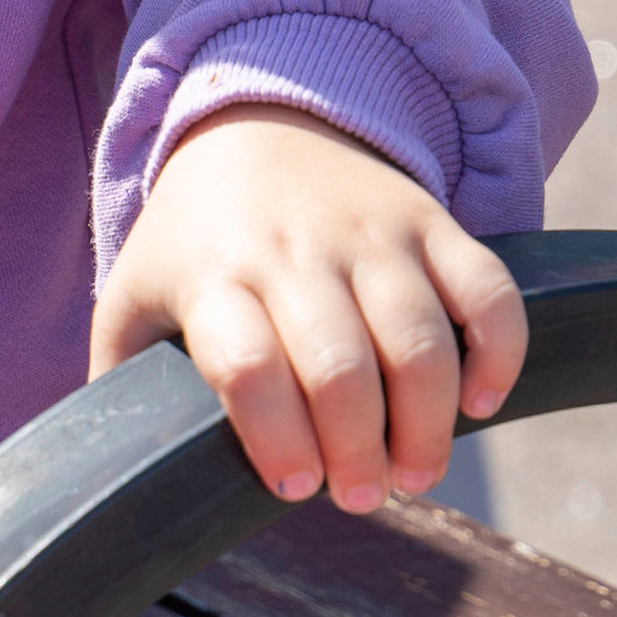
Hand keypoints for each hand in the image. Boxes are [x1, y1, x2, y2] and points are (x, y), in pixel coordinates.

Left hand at [88, 104, 525, 511]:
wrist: (258, 121)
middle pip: (340, 367)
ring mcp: (369, 234)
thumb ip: (120, 376)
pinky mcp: (431, 222)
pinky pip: (488, 291)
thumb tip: (117, 468)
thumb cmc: (195, 240)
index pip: (247, 366)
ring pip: (420, 340)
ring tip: (413, 471)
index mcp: (214, 278)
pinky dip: (500, 354)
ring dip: (428, 426)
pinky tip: (479, 403)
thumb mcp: (136, 292)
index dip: (276, 438)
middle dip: (359, 453)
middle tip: (359, 494)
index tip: (292, 486)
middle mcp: (293, 253)